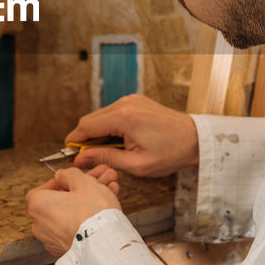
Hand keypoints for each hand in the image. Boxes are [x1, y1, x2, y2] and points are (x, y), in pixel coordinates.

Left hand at [25, 165, 119, 256]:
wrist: (103, 245)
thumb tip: (63, 175)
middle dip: (80, 191)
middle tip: (97, 183)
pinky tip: (104, 212)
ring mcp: (52, 240)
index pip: (44, 188)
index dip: (61, 182)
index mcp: (38, 205)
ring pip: (70, 215)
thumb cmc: (91, 213)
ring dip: (86, 204)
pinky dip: (86, 221)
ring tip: (107, 194)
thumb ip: (69, 174)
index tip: (75, 179)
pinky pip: (74, 229)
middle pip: (60, 201)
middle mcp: (40, 224)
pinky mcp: (65, 250)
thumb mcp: (83, 182)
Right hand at [67, 94, 198, 177]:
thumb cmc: (170, 154)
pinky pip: (113, 112)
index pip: (86, 127)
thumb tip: (80, 159)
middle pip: (90, 119)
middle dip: (84, 138)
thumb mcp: (136, 164)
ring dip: (97, 133)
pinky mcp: (136, 101)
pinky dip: (109, 126)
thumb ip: (105, 159)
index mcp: (124, 118)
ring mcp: (131, 100)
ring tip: (106, 152)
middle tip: (86, 158)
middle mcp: (125, 103)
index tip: (69, 156)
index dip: (74, 142)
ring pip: (100, 115)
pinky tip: (117, 142)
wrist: (196, 139)